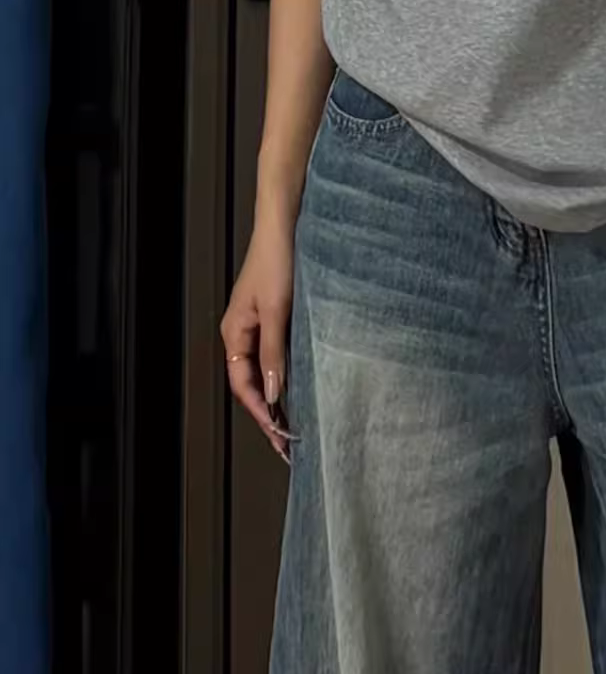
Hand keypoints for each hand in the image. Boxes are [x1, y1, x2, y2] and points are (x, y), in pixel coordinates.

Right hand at [221, 210, 296, 460]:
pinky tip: (302, 396)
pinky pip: (279, 361)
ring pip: (266, 376)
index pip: (243, 386)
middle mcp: (245, 335)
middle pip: (253, 387)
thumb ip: (274, 353)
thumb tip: (272, 394)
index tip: (281, 437)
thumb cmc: (279, 261)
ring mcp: (262, 329)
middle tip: (290, 448)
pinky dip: (288, 382)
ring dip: (280, 403)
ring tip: (296, 431)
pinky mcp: (279, 322)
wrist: (287, 225)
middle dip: (270, 417)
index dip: (261, 414)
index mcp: (236, 333)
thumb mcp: (278, 311)